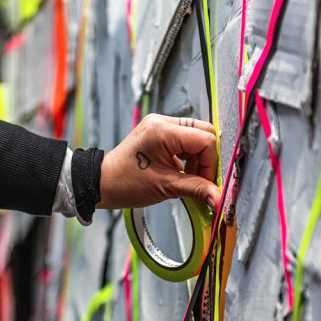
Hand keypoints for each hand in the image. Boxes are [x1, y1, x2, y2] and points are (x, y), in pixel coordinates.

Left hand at [98, 114, 220, 209]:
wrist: (101, 183)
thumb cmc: (125, 183)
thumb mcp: (165, 187)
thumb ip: (196, 189)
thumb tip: (218, 198)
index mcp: (163, 131)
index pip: (205, 140)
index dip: (211, 164)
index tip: (207, 184)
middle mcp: (162, 122)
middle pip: (203, 134)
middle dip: (206, 160)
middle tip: (201, 180)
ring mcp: (159, 126)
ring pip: (195, 137)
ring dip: (198, 159)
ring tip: (188, 178)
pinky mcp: (157, 134)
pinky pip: (184, 140)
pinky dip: (188, 157)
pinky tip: (181, 172)